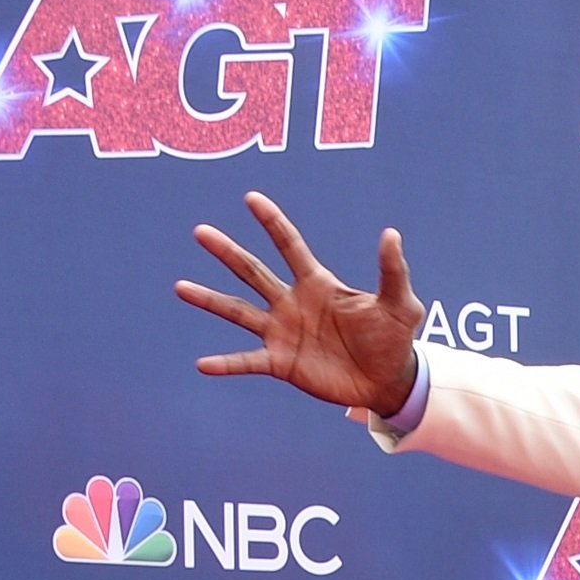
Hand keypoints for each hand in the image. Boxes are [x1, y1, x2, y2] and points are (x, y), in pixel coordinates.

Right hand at [177, 191, 424, 412]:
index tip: (251, 198)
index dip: (272, 222)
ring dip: (210, 301)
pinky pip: (248, 361)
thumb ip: (391, 271)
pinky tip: (203, 364)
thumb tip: (391, 234)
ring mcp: (283, 332)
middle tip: (200, 231)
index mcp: (317, 282)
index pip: (290, 245)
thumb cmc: (394, 338)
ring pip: (239, 312)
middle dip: (227, 252)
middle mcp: (292, 302)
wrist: (388, 380)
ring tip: (181, 288)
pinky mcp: (281, 363)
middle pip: (253, 271)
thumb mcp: (399, 304)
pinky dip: (226, 364)